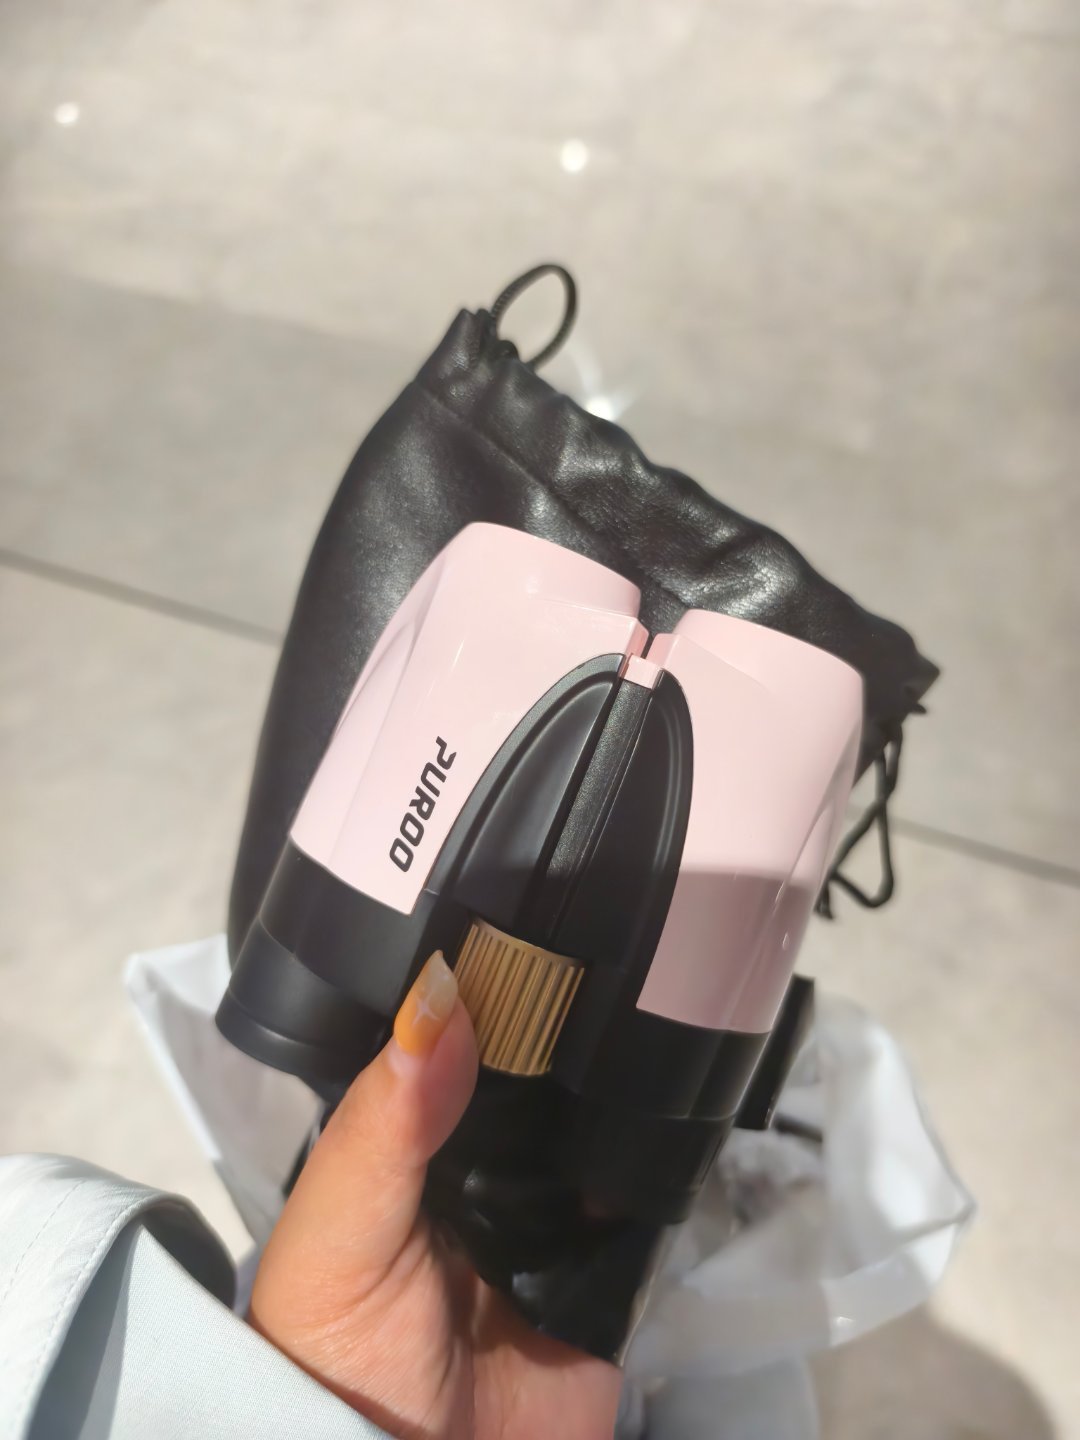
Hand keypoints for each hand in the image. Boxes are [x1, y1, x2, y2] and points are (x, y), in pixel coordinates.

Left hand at [250, 952, 621, 1439]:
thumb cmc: (342, 1357)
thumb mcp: (335, 1237)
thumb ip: (382, 1122)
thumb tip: (440, 991)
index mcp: (401, 1135)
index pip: (451, 1032)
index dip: (488, 973)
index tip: (540, 904)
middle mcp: (476, 1159)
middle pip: (534, 1068)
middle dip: (571, 1018)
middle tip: (625, 932)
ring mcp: (547, 1209)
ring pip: (595, 1118)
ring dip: (622, 1075)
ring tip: (669, 986)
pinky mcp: (609, 1263)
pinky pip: (647, 1191)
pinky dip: (664, 1152)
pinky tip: (686, 1087)